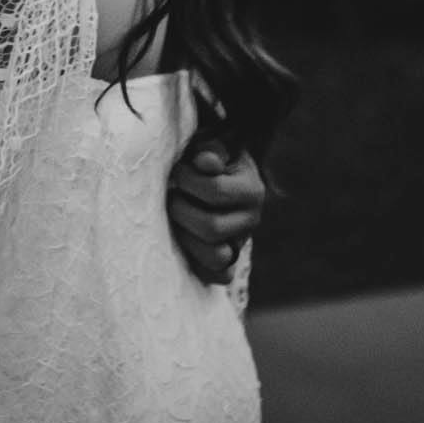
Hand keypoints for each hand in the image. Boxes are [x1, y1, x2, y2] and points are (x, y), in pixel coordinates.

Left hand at [168, 139, 265, 285]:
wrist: (210, 178)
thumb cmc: (204, 158)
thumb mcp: (209, 145)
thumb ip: (209, 151)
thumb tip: (205, 161)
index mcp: (251, 189)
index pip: (214, 191)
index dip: (186, 180)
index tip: (177, 171)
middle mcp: (252, 220)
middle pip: (211, 227)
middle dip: (180, 210)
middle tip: (171, 196)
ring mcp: (241, 244)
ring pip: (216, 257)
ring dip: (186, 238)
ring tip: (175, 219)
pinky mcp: (228, 263)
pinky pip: (218, 277)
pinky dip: (199, 265)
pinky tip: (182, 245)